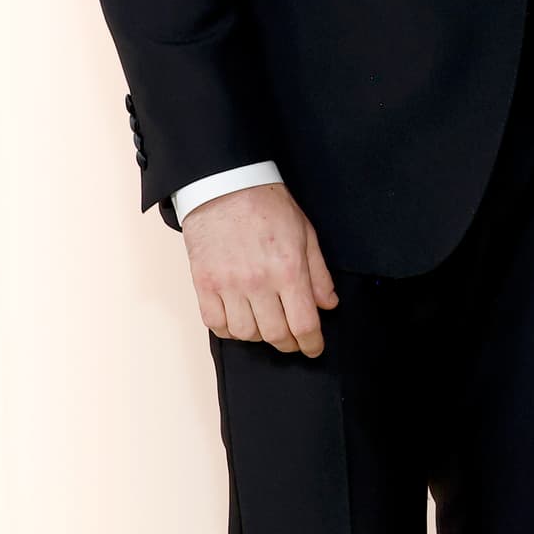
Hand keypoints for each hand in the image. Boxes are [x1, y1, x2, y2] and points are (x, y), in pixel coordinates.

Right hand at [182, 182, 338, 356]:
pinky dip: (229, 329)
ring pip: (246, 334)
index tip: (314, 348)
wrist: (225, 184)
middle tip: (293, 340)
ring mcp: (228, 285)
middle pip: (276, 334)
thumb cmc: (267, 204)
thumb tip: (329, 304)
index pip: (304, 323)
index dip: (312, 343)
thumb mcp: (305, 232)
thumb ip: (318, 272)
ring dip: (259, 336)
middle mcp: (258, 282)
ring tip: (266, 324)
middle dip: (289, 343)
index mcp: (288, 268)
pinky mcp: (204, 284)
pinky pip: (216, 325)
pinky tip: (239, 319)